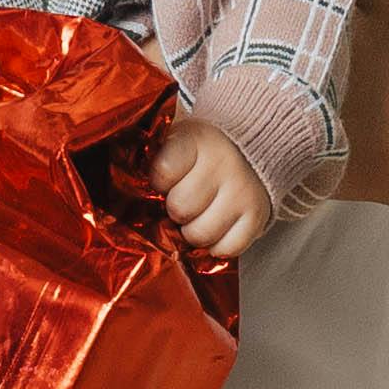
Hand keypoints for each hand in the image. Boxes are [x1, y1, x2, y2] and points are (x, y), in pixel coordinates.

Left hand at [155, 129, 273, 263]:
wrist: (253, 147)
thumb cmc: (205, 150)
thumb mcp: (178, 139)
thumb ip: (156, 159)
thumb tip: (132, 192)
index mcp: (196, 140)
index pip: (163, 171)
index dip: (159, 182)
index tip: (165, 179)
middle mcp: (222, 164)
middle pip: (180, 208)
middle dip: (175, 210)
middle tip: (183, 200)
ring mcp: (242, 192)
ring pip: (200, 234)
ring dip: (193, 231)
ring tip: (199, 214)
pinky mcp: (257, 216)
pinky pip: (226, 249)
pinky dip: (218, 245)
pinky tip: (217, 226)